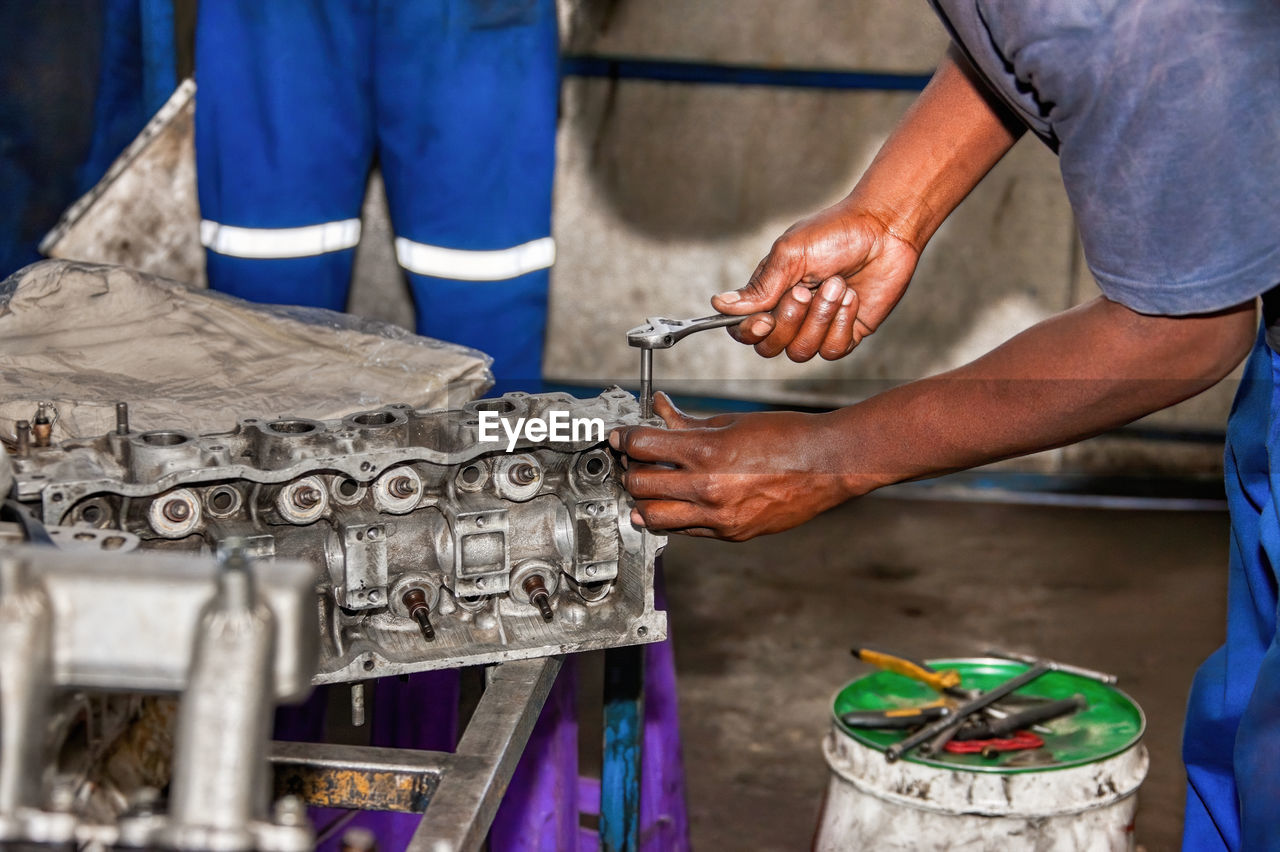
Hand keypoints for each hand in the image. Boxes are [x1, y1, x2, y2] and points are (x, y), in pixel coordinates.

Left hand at [609, 393, 854, 540]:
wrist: (830, 464)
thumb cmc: (788, 437)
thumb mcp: (732, 421)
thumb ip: (689, 422)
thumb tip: (660, 408)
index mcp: (707, 452)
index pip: (642, 445)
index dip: (624, 438)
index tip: (620, 437)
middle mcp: (708, 488)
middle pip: (640, 483)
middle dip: (630, 468)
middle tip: (633, 459)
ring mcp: (719, 517)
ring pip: (654, 516)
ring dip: (644, 499)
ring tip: (649, 485)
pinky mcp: (731, 534)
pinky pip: (685, 531)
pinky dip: (672, 517)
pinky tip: (676, 502)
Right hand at [712, 201, 920, 361]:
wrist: (884, 229)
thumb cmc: (835, 233)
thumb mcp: (790, 254)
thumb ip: (759, 286)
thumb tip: (719, 304)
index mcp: (770, 293)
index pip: (744, 330)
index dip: (749, 332)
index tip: (764, 319)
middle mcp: (791, 314)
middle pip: (770, 347)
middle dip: (790, 320)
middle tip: (808, 288)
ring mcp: (819, 326)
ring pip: (802, 351)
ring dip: (820, 317)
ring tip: (837, 285)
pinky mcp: (847, 334)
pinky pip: (832, 350)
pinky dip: (842, 323)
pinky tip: (852, 297)